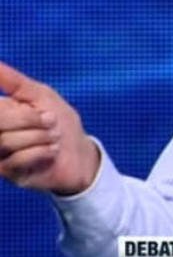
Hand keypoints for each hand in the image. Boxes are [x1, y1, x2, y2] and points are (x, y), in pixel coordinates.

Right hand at [0, 61, 100, 194]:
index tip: (38, 109)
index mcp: (0, 113)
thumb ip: (14, 81)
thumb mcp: (42, 95)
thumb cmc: (60, 121)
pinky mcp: (9, 174)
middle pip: (0, 123)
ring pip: (8, 142)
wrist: (81, 152)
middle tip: (51, 122)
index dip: (19, 112)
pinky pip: (18, 159)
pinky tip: (51, 152)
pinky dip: (42, 152)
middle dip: (33, 120)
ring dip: (41, 137)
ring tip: (52, 138)